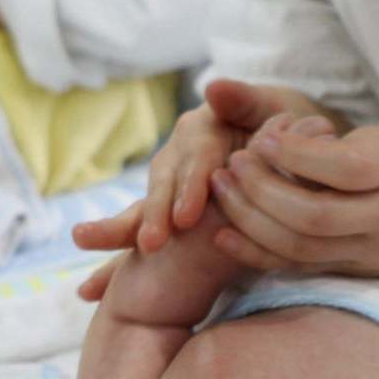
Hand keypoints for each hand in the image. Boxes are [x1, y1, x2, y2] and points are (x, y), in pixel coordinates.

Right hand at [73, 81, 308, 265]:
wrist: (287, 151)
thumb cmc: (288, 132)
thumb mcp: (275, 108)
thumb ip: (247, 100)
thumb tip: (212, 86)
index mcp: (201, 129)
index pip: (195, 158)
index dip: (191, 186)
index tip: (188, 217)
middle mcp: (177, 156)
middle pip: (162, 186)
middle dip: (155, 217)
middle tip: (152, 245)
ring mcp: (168, 188)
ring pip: (142, 211)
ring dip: (124, 238)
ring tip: (102, 269)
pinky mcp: (167, 215)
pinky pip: (140, 237)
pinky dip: (116, 265)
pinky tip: (90, 291)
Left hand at [205, 123, 378, 279]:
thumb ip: (339, 149)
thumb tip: (274, 147)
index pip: (339, 167)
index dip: (291, 153)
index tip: (261, 135)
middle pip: (312, 216)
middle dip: (260, 191)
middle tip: (230, 165)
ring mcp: (374, 252)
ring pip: (302, 248)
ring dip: (252, 220)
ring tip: (222, 189)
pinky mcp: (362, 273)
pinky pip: (304, 266)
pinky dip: (261, 253)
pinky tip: (228, 235)